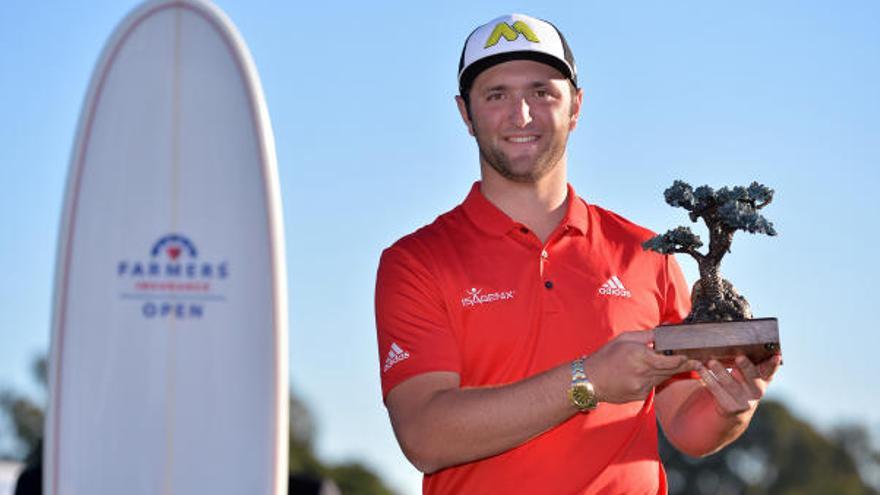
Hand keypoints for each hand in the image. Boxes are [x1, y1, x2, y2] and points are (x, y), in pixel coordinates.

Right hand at [584, 330, 699, 403]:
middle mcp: (643, 373)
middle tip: (698, 362)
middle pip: (670, 370)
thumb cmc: (605, 357)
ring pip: (663, 378)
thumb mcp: (624, 339)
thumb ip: (646, 336)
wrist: (589, 380)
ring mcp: (642, 387)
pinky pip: (653, 386)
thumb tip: (664, 332)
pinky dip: (655, 379)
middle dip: (684, 366)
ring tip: (680, 366)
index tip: (693, 357)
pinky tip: (648, 374)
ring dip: (669, 372)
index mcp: (640, 356)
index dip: (683, 360)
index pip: (670, 361)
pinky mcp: (640, 395)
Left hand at [697, 354, 781, 416]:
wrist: (732, 408)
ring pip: (731, 384)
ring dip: (721, 371)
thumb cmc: (740, 380)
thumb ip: (750, 356)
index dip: (773, 364)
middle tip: (740, 357)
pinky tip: (700, 368)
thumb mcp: (748, 371)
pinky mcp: (730, 407)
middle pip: (752, 377)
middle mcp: (757, 391)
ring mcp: (744, 401)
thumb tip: (746, 324)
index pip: (770, 370)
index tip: (776, 356)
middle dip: (746, 367)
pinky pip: (716, 390)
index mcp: (763, 379)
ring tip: (712, 361)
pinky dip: (707, 378)